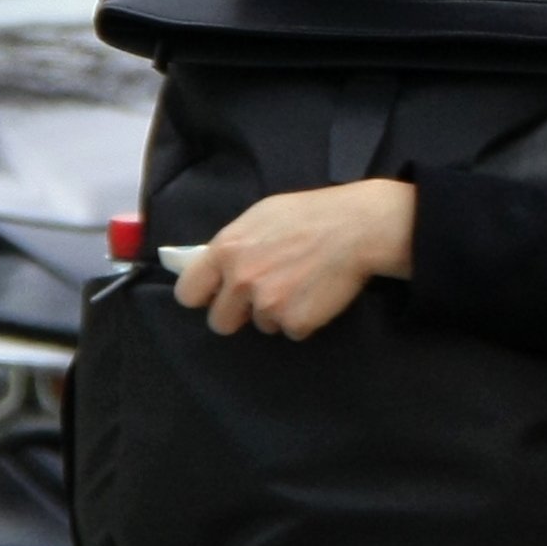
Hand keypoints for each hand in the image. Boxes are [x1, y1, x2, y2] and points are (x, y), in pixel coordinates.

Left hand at [175, 180, 413, 339]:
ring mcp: (268, 304)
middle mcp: (240, 280)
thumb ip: (232, 244)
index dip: (204, 295)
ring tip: (300, 285)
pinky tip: (316, 294)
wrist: (359, 228)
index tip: (217, 294)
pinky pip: (292, 331)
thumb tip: (215, 267)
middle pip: (220, 322)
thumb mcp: (259, 216)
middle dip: (238, 313)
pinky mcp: (296, 322)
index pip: (187, 293)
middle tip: (263, 295)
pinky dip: (304, 319)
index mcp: (226, 250)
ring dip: (277, 312)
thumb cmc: (310, 214)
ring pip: (261, 325)